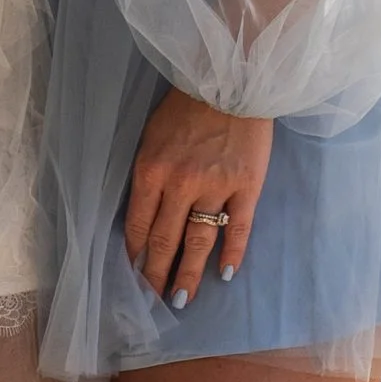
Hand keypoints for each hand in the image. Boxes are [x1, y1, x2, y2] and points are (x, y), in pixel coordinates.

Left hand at [123, 90, 272, 305]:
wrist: (232, 81)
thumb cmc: (186, 107)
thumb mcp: (151, 136)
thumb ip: (147, 175)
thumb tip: (143, 217)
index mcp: (151, 170)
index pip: (138, 225)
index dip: (135, 255)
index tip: (133, 275)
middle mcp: (181, 184)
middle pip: (165, 240)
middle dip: (157, 274)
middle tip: (153, 300)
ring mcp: (216, 187)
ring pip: (200, 241)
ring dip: (190, 273)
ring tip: (182, 298)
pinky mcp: (247, 186)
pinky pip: (239, 228)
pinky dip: (232, 253)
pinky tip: (225, 273)